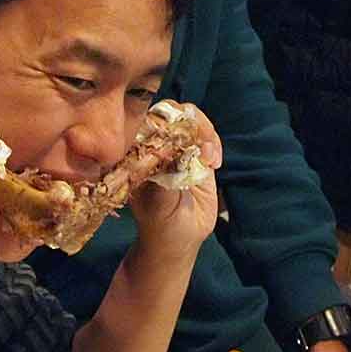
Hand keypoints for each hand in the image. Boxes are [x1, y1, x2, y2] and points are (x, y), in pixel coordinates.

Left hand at [125, 102, 222, 260]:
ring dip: (204, 133)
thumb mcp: (158, 203)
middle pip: (169, 112)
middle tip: (197, 140)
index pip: (144, 121)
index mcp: (137, 152)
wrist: (181, 239)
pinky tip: (214, 164)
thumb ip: (164, 177)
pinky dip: (214, 144)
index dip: (160, 121)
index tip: (174, 137)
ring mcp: (179, 148)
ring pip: (192, 119)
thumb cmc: (159, 223)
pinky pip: (209, 136)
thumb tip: (173, 149)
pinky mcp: (199, 154)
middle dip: (187, 122)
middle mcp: (157, 145)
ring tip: (208, 160)